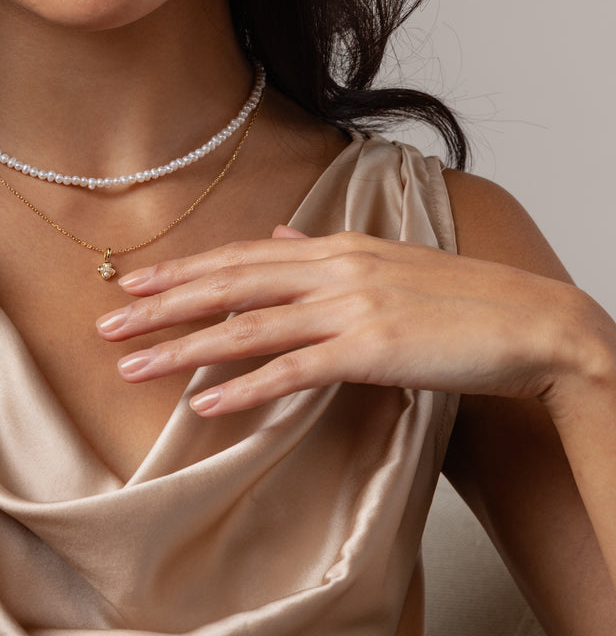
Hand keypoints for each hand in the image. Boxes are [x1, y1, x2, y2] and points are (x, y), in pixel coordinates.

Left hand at [96, 227, 593, 416]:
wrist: (528, 320)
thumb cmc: (456, 297)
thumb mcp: (383, 259)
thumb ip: (323, 247)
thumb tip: (281, 230)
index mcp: (330, 246)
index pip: (238, 256)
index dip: (181, 270)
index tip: (132, 283)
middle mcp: (329, 268)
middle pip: (227, 285)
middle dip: (161, 305)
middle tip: (106, 322)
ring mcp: (347, 307)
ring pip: (246, 326)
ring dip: (183, 348)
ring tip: (133, 365)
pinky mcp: (369, 349)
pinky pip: (292, 370)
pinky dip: (244, 387)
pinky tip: (203, 405)